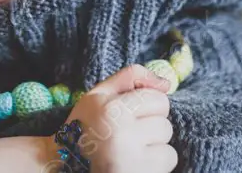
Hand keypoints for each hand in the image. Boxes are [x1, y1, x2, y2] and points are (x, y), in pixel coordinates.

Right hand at [60, 65, 176, 172]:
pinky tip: (136, 163)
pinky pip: (169, 159)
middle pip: (165, 122)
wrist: (72, 164)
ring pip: (168, 143)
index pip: (158, 99)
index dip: (147, 105)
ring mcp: (132, 158)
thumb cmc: (88, 127)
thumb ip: (129, 78)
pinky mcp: (143, 172)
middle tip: (128, 134)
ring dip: (154, 145)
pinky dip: (156, 162)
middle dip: (151, 126)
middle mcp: (121, 133)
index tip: (128, 115)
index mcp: (110, 110)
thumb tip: (166, 83)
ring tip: (130, 150)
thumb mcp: (99, 95)